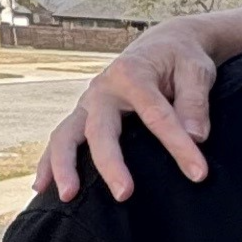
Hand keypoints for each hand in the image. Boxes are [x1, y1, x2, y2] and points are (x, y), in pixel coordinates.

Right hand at [34, 25, 218, 202]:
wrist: (164, 44)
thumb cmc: (182, 59)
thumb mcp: (197, 71)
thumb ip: (195, 103)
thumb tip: (196, 137)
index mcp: (132, 73)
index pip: (156, 116)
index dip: (179, 146)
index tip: (198, 173)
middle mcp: (103, 88)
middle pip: (100, 129)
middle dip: (111, 164)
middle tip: (125, 194)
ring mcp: (89, 102)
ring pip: (67, 135)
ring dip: (64, 166)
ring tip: (68, 197)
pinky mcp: (85, 114)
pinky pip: (62, 139)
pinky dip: (50, 162)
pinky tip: (42, 188)